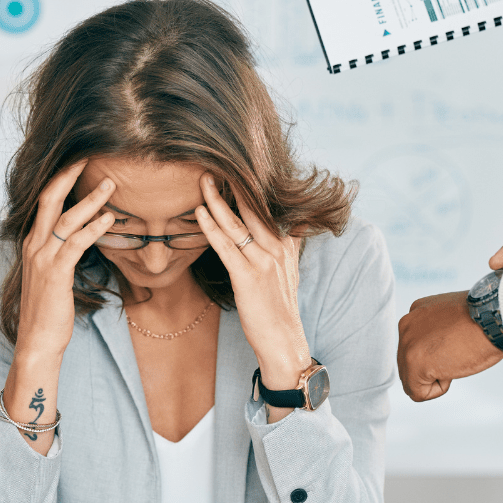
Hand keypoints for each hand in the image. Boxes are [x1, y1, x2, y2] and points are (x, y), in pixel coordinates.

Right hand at [14, 160, 115, 358]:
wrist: (37, 340)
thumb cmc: (49, 309)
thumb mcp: (52, 274)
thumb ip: (62, 252)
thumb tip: (82, 236)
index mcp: (33, 242)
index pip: (44, 201)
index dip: (61, 179)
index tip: (79, 162)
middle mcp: (34, 245)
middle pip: (48, 198)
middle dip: (69, 175)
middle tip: (90, 156)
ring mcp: (43, 259)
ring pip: (65, 218)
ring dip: (90, 199)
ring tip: (111, 183)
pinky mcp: (55, 273)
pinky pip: (75, 243)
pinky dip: (93, 228)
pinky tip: (110, 219)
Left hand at [195, 175, 309, 420]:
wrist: (283, 341)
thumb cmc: (280, 307)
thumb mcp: (291, 269)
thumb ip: (293, 242)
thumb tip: (302, 221)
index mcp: (285, 243)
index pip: (265, 207)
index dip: (249, 186)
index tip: (232, 165)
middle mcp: (277, 247)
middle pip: (252, 208)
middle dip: (232, 184)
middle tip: (213, 161)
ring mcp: (264, 261)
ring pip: (238, 223)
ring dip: (217, 199)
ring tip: (202, 179)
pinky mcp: (248, 277)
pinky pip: (227, 246)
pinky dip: (212, 227)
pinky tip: (200, 212)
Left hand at [397, 291, 502, 401]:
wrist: (493, 318)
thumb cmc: (485, 319)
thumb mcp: (453, 318)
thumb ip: (437, 330)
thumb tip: (437, 351)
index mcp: (416, 314)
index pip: (415, 347)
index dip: (438, 355)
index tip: (457, 344)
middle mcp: (407, 326)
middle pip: (409, 364)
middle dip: (433, 367)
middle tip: (457, 353)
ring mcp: (407, 345)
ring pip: (412, 379)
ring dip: (435, 377)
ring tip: (455, 359)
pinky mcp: (414, 364)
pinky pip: (418, 392)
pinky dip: (437, 390)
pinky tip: (452, 370)